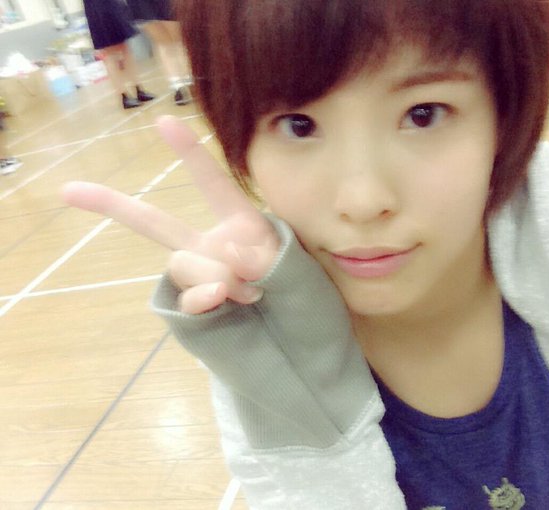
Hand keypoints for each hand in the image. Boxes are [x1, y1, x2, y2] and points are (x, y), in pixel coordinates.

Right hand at [62, 116, 279, 313]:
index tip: (163, 120)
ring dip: (218, 276)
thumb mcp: (284, 262)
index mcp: (237, 221)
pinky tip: (224, 298)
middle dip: (111, 205)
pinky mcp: (194, 302)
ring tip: (251, 290)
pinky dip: (207, 298)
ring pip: (182, 263)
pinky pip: (187, 297)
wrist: (292, 324)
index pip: (212, 183)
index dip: (190, 153)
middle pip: (155, 223)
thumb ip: (256, 257)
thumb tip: (223, 259)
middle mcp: (208, 243)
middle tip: (68, 190)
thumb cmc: (292, 282)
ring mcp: (197, 274)